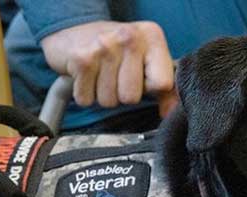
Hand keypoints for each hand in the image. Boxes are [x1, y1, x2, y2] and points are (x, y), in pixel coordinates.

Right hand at [41, 20, 177, 115]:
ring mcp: (104, 46)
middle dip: (123, 95)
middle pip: (132, 97)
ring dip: (104, 95)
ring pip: (109, 101)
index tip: (143, 79)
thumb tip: (170, 113)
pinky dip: (85, 94)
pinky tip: (88, 77)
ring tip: (102, 75)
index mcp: (152, 37)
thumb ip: (166, 89)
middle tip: (118, 77)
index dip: (150, 89)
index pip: (162, 84)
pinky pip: (86, 98)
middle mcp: (129, 37)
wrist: (76, 33)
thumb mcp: (147, 61)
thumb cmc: (119, 51)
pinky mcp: (81, 59)